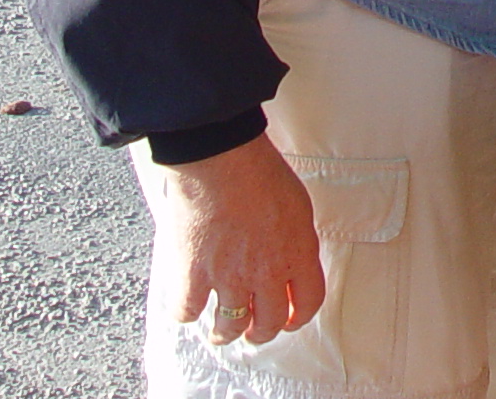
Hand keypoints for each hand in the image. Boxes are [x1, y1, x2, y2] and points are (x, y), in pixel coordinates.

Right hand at [156, 134, 326, 347]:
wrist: (222, 160)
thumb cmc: (259, 171)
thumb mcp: (297, 204)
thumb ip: (296, 238)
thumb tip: (292, 255)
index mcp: (297, 254)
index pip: (309, 302)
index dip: (299, 317)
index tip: (290, 320)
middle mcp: (267, 274)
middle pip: (270, 322)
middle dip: (263, 332)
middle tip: (256, 332)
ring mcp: (230, 279)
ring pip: (231, 327)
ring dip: (226, 334)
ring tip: (221, 333)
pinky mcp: (194, 276)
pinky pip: (188, 311)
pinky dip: (187, 312)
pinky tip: (189, 306)